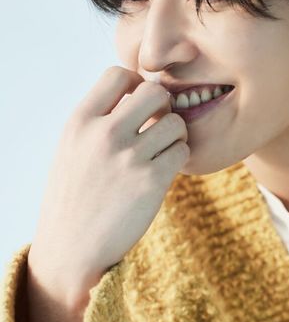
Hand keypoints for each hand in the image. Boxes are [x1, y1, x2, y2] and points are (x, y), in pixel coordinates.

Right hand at [28, 66, 189, 298]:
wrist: (72, 247)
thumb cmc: (74, 198)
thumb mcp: (72, 149)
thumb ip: (98, 121)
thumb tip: (134, 95)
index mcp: (80, 121)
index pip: (118, 74)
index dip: (136, 84)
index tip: (138, 106)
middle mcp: (104, 134)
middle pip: (155, 92)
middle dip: (163, 107)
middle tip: (158, 128)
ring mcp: (129, 157)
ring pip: (175, 123)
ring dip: (175, 137)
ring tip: (160, 154)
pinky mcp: (151, 182)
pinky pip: (182, 153)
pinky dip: (179, 160)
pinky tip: (164, 173)